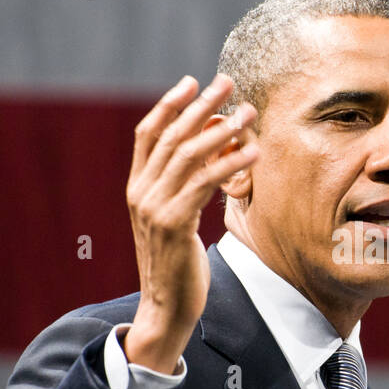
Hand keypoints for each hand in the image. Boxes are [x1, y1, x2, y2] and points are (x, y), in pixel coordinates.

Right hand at [123, 74, 257, 373]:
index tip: (191, 81)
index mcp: (136, 189)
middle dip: (200, 105)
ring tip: (246, 112)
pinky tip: (252, 152)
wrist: (165, 307)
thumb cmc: (177, 265)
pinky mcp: (174, 223)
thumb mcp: (174, 220)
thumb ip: (183, 189)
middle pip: (170, 136)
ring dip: (221, 129)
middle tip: (226, 82)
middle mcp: (141, 193)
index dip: (168, 105)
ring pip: (188, 155)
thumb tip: (211, 155)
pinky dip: (229, 164)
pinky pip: (205, 183)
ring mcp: (155, 208)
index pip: (147, 135)